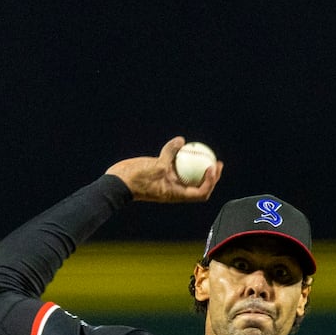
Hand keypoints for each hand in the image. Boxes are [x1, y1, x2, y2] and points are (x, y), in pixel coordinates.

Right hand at [105, 136, 222, 202]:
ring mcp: (169, 183)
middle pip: (199, 186)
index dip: (210, 182)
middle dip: (211, 176)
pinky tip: (185, 145)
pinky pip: (176, 166)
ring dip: (199, 167)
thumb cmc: (136, 179)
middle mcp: (175, 190)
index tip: (212, 167)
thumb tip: (181, 140)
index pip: (200, 193)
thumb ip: (170, 154)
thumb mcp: (155, 166)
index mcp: (177, 194)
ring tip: (207, 154)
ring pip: (188, 176)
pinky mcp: (161, 174)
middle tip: (217, 162)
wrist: (118, 183)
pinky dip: (182, 158)